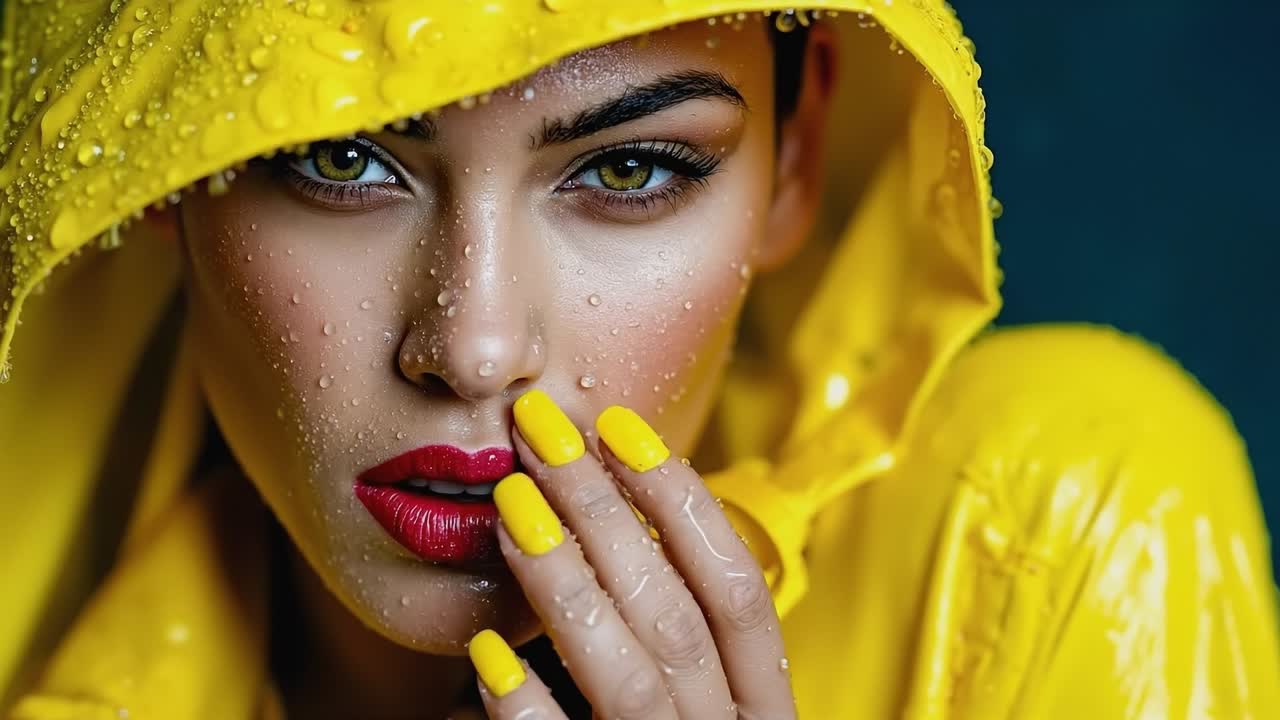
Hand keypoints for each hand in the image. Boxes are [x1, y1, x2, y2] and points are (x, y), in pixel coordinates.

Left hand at [467, 390, 794, 718]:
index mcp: (762, 704)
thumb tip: (609, 511)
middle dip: (605, 514)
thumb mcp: (698, 693)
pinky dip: (526, 702)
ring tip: (510, 508)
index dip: (684, 502)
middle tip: (540, 439)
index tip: (618, 427)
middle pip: (675, 616)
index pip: (739, 587)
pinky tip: (488, 648)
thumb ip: (670, 623)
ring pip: (628, 675)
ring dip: (567, 583)